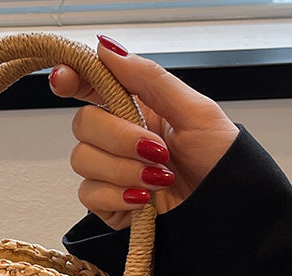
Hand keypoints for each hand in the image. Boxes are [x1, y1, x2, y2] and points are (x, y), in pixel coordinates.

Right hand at [50, 35, 238, 228]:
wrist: (227, 209)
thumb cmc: (220, 161)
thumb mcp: (196, 111)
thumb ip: (150, 79)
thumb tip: (108, 49)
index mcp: (137, 107)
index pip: (90, 86)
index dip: (71, 79)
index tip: (64, 80)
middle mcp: (118, 137)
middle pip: (82, 124)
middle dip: (119, 138)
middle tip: (156, 151)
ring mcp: (111, 172)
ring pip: (83, 161)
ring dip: (123, 170)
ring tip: (159, 180)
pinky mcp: (109, 205)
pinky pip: (89, 195)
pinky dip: (117, 196)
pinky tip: (145, 200)